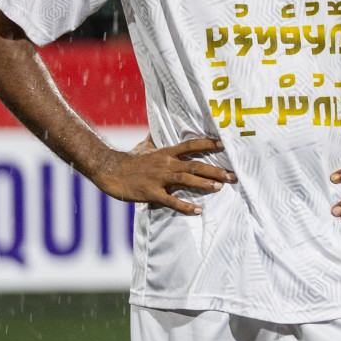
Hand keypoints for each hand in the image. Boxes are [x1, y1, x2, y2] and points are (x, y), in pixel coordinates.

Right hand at [90, 137, 234, 214]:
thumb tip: (159, 129)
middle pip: (195, 164)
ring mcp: (159, 178)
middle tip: (233, 175)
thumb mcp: (144, 146)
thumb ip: (156, 139)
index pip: (191, 145)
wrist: (108, 169)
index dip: (208, 143)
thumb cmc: (128, 159)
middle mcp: (166, 164)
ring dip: (205, 184)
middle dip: (216, 170)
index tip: (224, 144)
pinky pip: (171, 200)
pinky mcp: (151, 193)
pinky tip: (198, 211)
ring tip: (220, 187)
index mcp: (166, 152)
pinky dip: (185, 206)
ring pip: (187, 179)